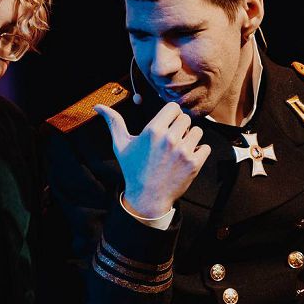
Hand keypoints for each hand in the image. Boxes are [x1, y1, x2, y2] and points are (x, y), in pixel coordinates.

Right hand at [94, 102, 210, 216]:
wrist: (146, 197)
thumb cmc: (133, 169)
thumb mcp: (121, 145)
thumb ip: (114, 122)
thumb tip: (98, 106)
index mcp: (153, 130)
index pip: (174, 107)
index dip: (171, 115)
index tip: (167, 125)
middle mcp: (169, 138)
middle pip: (186, 118)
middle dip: (180, 127)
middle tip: (172, 141)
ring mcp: (183, 151)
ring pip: (197, 131)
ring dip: (191, 139)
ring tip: (179, 150)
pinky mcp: (194, 163)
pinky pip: (205, 147)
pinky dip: (199, 153)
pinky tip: (186, 159)